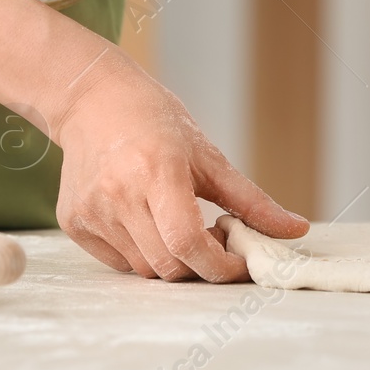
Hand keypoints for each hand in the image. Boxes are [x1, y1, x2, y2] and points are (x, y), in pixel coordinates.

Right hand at [50, 56, 307, 281]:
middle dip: (201, 265)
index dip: (220, 265)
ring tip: (180, 224)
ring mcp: (92, 212)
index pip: (187, 243)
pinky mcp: (73, 222)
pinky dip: (142, 253)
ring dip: (172, 261)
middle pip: (168, 266)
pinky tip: (147, 221)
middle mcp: (118, 195)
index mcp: (156, 172)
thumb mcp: (208, 155)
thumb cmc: (155, 121)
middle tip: (214, 237)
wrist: (92, 100)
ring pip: (144, 269)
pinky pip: (118, 261)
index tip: (240, 260)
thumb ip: (251, 200)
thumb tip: (296, 231)